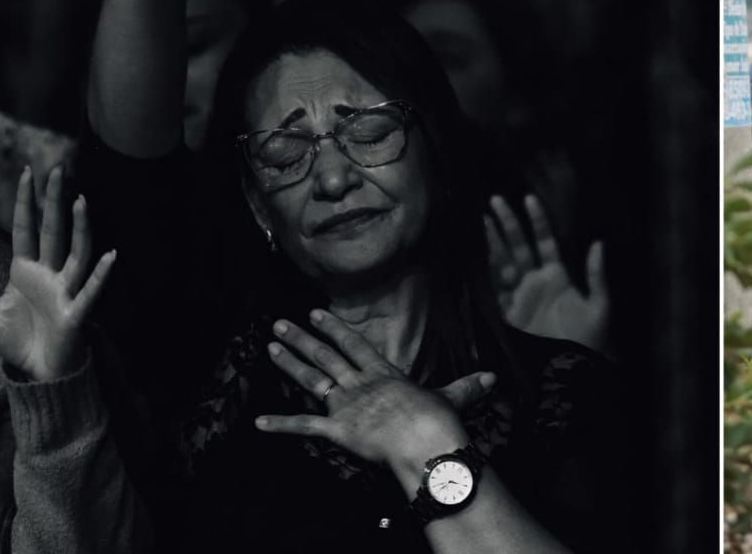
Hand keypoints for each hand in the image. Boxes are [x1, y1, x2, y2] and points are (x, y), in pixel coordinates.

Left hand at [0, 165, 115, 380]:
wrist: (37, 372)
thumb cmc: (18, 341)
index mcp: (26, 271)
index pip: (26, 229)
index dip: (25, 202)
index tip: (26, 173)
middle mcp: (49, 275)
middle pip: (53, 232)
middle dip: (53, 201)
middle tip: (57, 170)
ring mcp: (64, 292)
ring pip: (76, 254)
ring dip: (79, 229)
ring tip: (80, 202)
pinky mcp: (74, 313)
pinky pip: (90, 291)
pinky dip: (100, 274)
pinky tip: (109, 255)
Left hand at [256, 311, 494, 483]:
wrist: (424, 439)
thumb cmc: (437, 420)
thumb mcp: (452, 399)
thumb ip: (467, 387)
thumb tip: (493, 377)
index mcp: (384, 374)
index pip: (355, 345)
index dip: (335, 328)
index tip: (315, 312)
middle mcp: (360, 383)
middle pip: (326, 356)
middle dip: (302, 339)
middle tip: (279, 323)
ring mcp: (346, 404)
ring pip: (311, 379)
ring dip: (289, 363)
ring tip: (269, 347)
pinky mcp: (336, 428)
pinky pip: (304, 425)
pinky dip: (281, 424)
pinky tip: (258, 421)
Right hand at [485, 194, 610, 356]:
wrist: (569, 371)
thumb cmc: (590, 341)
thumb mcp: (600, 306)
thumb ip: (598, 275)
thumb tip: (598, 242)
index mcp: (557, 276)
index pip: (544, 241)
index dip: (538, 221)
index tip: (529, 198)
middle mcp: (534, 283)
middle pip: (518, 246)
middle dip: (507, 224)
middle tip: (495, 200)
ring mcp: (518, 297)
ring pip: (502, 262)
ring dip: (493, 242)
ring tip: (481, 219)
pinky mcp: (505, 314)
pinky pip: (492, 288)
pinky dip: (484, 272)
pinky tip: (475, 254)